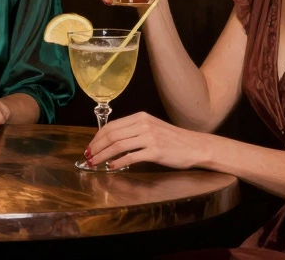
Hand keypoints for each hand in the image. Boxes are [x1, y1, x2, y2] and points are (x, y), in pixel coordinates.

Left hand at [85, 111, 203, 170]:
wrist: (195, 146)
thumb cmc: (173, 140)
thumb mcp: (152, 127)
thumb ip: (134, 130)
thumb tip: (112, 140)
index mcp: (140, 117)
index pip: (112, 126)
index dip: (97, 137)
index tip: (90, 147)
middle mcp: (143, 124)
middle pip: (112, 135)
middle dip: (96, 147)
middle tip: (88, 157)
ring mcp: (149, 137)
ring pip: (118, 145)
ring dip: (103, 155)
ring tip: (96, 163)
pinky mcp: (155, 151)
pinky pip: (131, 156)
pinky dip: (118, 162)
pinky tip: (112, 167)